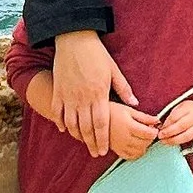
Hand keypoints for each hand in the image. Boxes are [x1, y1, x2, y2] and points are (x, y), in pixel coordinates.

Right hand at [50, 30, 137, 155]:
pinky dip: (60, 122)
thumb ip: (124, 89)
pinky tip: (64, 129)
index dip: (103, 140)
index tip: (103, 151)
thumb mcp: (113, 70)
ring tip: (82, 143)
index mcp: (98, 94)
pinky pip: (57, 111)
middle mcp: (82, 99)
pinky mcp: (58, 90)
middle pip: (87, 128)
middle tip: (95, 153)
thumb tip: (135, 104)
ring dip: (77, 136)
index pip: (102, 124)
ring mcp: (68, 96)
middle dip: (91, 143)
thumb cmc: (96, 54)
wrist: (74, 39)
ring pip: (71, 123)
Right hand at [103, 105, 163, 161]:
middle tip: (149, 131)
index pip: (149, 134)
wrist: (94, 118)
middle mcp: (125, 138)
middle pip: (145, 143)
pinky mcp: (116, 151)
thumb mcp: (128, 110)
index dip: (155, 131)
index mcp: (129, 126)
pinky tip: (136, 145)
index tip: (154, 128)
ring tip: (142, 138)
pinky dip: (136, 153)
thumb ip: (144, 117)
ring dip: (144, 146)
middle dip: (150, 138)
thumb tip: (157, 120)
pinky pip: (130, 157)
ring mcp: (120, 146)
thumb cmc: (111, 111)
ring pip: (139, 152)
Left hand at [156, 90, 192, 152]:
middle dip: (169, 132)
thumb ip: (172, 115)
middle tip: (160, 136)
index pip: (175, 116)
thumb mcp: (180, 106)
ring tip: (165, 142)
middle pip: (181, 126)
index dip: (166, 123)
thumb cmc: (189, 110)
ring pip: (187, 136)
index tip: (160, 127)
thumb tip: (161, 126)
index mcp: (189, 108)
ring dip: (175, 141)